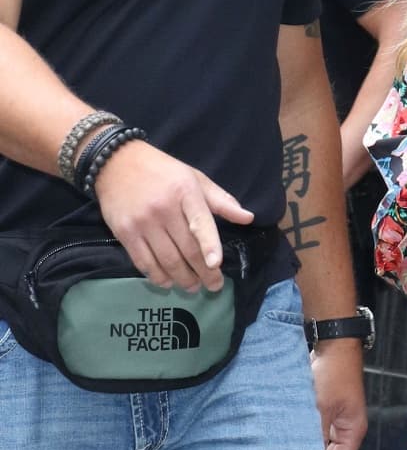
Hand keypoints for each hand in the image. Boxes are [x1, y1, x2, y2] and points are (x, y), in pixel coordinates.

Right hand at [94, 140, 253, 292]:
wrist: (115, 162)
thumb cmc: (162, 172)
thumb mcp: (195, 178)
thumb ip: (221, 201)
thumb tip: (248, 218)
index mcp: (185, 192)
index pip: (200, 222)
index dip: (209, 245)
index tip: (216, 264)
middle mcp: (164, 208)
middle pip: (186, 249)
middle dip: (203, 273)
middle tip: (214, 286)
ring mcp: (142, 222)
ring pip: (166, 260)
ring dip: (182, 279)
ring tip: (193, 287)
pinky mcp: (125, 232)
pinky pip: (143, 262)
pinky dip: (157, 276)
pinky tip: (167, 282)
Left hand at [310, 339, 367, 449]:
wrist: (332, 345)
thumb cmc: (333, 374)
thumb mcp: (320, 407)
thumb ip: (313, 434)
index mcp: (353, 431)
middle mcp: (346, 430)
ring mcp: (335, 421)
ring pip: (321, 446)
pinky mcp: (325, 412)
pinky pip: (315, 433)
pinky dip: (304, 438)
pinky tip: (288, 442)